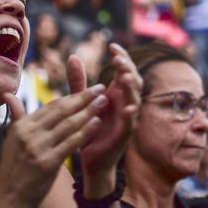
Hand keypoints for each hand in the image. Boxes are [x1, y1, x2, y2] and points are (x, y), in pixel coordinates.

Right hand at [0, 84, 107, 207]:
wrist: (8, 197)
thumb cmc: (13, 168)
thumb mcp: (11, 139)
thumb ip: (15, 115)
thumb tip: (8, 94)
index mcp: (22, 126)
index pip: (52, 106)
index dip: (72, 96)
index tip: (87, 89)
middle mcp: (29, 133)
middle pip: (61, 110)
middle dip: (83, 98)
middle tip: (100, 88)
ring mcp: (38, 148)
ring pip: (68, 124)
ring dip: (89, 111)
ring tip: (104, 101)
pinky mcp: (47, 163)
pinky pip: (70, 143)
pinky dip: (85, 132)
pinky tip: (97, 123)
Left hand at [72, 44, 141, 189]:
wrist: (92, 161)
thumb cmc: (89, 130)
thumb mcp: (81, 102)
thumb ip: (78, 81)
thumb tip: (73, 56)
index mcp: (116, 95)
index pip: (124, 71)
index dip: (122, 58)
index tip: (113, 46)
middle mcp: (125, 104)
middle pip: (133, 81)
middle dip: (128, 68)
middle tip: (119, 58)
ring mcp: (127, 120)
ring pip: (134, 99)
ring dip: (131, 87)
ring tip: (125, 75)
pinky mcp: (124, 135)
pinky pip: (130, 123)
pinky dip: (131, 114)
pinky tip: (129, 107)